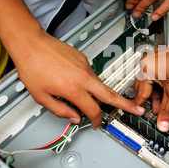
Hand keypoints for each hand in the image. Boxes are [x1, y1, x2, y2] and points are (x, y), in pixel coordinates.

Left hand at [11, 30, 144, 127]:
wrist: (31, 43)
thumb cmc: (32, 67)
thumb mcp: (41, 96)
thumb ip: (60, 110)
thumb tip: (74, 117)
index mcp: (73, 89)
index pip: (93, 110)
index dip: (96, 120)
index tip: (96, 124)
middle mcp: (83, 77)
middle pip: (110, 94)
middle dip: (126, 104)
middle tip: (137, 109)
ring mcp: (85, 66)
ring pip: (99, 84)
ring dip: (98, 94)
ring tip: (86, 96)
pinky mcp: (84, 58)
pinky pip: (90, 74)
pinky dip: (87, 81)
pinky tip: (73, 81)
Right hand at [134, 39, 168, 131]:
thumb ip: (167, 111)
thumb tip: (163, 123)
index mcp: (147, 66)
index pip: (140, 92)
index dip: (142, 106)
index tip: (143, 114)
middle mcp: (151, 60)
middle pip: (145, 86)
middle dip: (151, 101)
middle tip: (153, 113)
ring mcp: (160, 59)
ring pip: (155, 82)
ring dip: (159, 96)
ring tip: (163, 107)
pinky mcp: (168, 59)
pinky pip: (162, 76)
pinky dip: (165, 87)